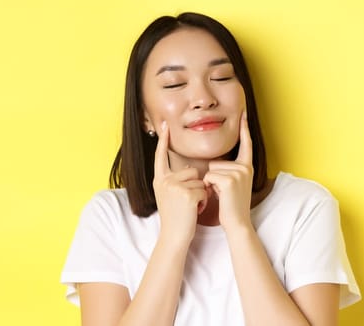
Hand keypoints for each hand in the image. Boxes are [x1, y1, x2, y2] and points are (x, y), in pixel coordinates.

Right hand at [153, 121, 207, 243]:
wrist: (173, 236)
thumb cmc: (175, 218)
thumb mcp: (168, 196)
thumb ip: (174, 181)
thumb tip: (189, 169)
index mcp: (159, 180)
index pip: (160, 156)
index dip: (163, 141)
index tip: (164, 126)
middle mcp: (164, 181)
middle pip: (190, 171)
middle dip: (195, 187)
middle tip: (187, 204)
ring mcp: (175, 187)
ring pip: (199, 181)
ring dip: (200, 195)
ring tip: (190, 208)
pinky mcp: (187, 194)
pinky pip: (203, 191)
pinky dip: (203, 202)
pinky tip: (194, 211)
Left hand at [203, 110, 254, 230]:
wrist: (237, 222)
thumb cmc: (229, 205)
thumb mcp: (230, 185)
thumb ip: (225, 172)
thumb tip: (211, 166)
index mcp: (246, 167)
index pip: (245, 144)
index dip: (244, 128)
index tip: (243, 112)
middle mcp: (245, 167)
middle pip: (215, 161)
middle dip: (213, 177)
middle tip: (223, 192)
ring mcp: (239, 173)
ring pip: (211, 169)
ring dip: (211, 183)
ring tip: (222, 195)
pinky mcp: (230, 180)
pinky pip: (209, 176)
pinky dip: (209, 187)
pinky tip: (219, 196)